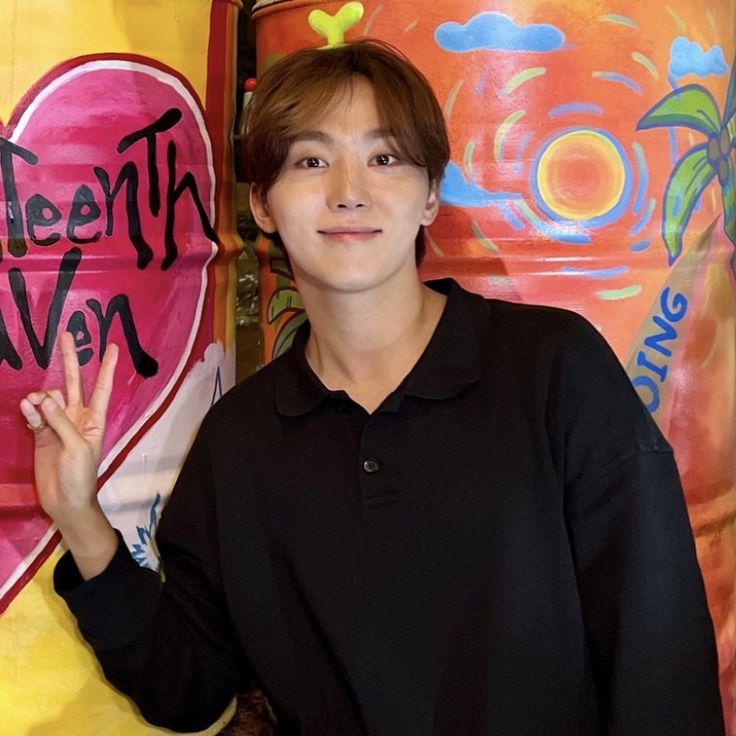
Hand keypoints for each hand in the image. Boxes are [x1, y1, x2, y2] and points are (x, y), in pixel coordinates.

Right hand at [20, 332, 119, 577]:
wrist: (65, 500)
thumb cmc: (81, 475)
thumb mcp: (77, 448)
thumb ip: (61, 423)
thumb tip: (46, 399)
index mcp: (94, 419)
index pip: (102, 387)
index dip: (106, 367)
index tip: (111, 346)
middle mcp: (78, 417)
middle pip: (74, 382)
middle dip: (70, 359)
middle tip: (66, 334)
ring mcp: (58, 424)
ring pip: (48, 398)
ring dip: (40, 398)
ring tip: (33, 405)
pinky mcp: (42, 434)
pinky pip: (35, 415)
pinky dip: (30, 411)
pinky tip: (27, 410)